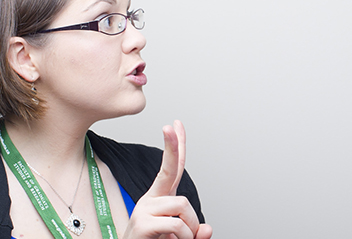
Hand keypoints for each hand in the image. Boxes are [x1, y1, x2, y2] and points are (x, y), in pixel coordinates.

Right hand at [123, 121, 212, 238]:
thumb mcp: (180, 237)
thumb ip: (195, 232)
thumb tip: (207, 229)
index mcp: (159, 198)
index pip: (171, 168)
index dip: (175, 147)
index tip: (175, 124)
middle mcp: (151, 200)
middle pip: (169, 169)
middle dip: (172, 147)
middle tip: (170, 125)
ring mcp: (145, 210)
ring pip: (182, 206)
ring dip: (190, 226)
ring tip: (180, 238)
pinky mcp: (144, 224)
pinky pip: (177, 224)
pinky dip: (184, 236)